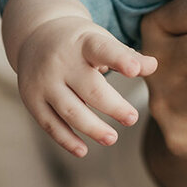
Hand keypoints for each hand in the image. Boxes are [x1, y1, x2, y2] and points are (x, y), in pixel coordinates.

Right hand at [16, 15, 157, 157]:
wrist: (35, 35)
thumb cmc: (80, 43)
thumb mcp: (101, 40)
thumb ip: (127, 55)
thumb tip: (153, 66)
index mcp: (84, 43)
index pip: (103, 50)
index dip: (120, 60)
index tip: (135, 70)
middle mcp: (61, 62)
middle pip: (90, 89)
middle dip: (113, 107)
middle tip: (132, 118)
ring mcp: (45, 82)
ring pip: (70, 111)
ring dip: (92, 128)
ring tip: (112, 137)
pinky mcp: (33, 100)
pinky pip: (50, 124)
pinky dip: (66, 140)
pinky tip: (83, 150)